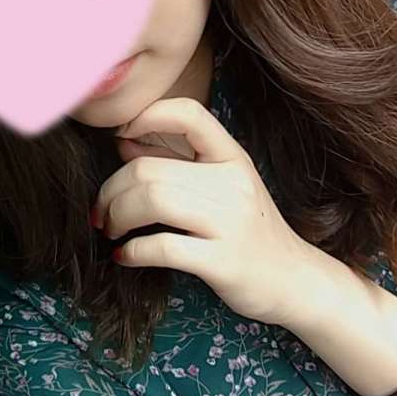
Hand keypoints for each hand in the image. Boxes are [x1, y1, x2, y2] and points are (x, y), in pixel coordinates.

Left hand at [92, 96, 318, 329]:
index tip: (120, 138)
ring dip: (117, 217)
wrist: (294, 281)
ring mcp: (231, 223)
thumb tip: (124, 142)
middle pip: (150, 169)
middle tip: (101, 212)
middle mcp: (234, 184)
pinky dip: (132, 251)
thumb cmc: (250, 231)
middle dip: (111, 191)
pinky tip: (125, 256)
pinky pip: (163, 247)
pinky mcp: (223, 262)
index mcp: (232, 158)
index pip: (189, 114)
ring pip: (152, 201)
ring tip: (110, 230)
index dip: (148, 116)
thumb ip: (177, 162)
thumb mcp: (223, 187)